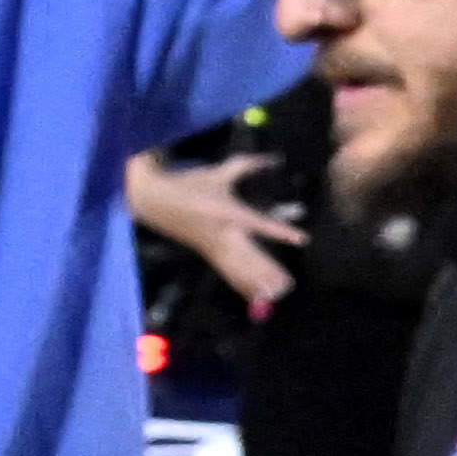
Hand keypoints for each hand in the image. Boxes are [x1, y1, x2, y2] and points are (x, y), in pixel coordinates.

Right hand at [128, 150, 301, 311]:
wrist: (154, 200)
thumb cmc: (189, 184)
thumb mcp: (220, 172)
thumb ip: (249, 165)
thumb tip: (275, 158)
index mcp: (230, 213)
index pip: (261, 224)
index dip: (282, 232)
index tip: (302, 239)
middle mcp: (224, 234)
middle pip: (251, 257)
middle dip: (269, 271)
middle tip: (287, 286)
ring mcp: (215, 247)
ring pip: (240, 269)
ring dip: (258, 282)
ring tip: (277, 294)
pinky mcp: (208, 255)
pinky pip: (228, 272)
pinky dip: (241, 284)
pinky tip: (255, 297)